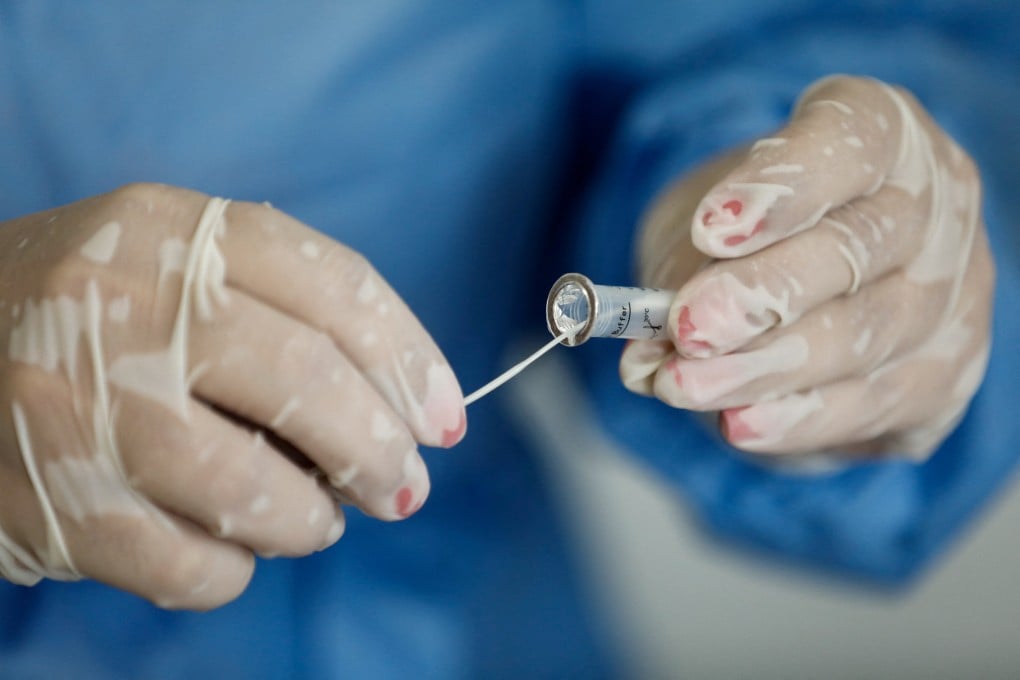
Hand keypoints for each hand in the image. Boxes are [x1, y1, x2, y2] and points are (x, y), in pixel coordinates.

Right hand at [0, 184, 464, 607]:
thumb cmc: (114, 312)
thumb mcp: (194, 270)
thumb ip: (300, 314)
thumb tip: (416, 411)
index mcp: (175, 230)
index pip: (332, 285)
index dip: (409, 360)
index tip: (445, 420)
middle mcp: (119, 303)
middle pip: (304, 383)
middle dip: (378, 450)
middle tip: (403, 486)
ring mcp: (74, 403)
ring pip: (250, 489)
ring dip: (310, 520)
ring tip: (314, 517)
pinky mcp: (47, 503)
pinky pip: (188, 566)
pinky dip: (234, 570)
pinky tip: (230, 544)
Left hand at [620, 75, 992, 461]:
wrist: (814, 285)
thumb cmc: (753, 233)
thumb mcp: (704, 223)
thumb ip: (681, 275)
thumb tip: (648, 356)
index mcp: (882, 132)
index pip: (848, 142)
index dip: (781, 188)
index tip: (710, 229)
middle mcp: (935, 204)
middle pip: (856, 249)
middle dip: (763, 294)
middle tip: (690, 328)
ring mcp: (954, 292)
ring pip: (860, 337)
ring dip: (762, 369)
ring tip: (682, 386)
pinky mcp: (944, 373)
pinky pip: (869, 403)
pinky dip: (796, 419)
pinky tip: (739, 424)